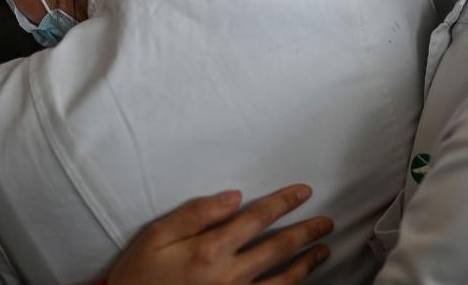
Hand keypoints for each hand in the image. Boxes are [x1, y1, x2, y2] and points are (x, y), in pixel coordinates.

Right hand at [107, 185, 332, 284]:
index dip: (284, 202)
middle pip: (279, 249)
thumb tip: (234, 196)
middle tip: (327, 222)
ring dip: (306, 264)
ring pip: (283, 281)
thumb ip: (197, 213)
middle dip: (306, 232)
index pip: (258, 218)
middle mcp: (230, 275)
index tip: (304, 191)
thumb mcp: (157, 235)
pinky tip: (299, 284)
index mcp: (211, 249)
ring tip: (323, 251)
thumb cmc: (140, 274)